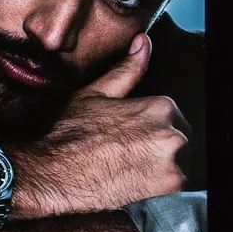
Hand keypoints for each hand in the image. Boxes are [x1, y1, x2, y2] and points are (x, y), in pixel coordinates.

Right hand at [11, 35, 189, 219]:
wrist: (52, 174)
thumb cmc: (69, 135)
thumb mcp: (95, 95)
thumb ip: (127, 70)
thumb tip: (143, 42)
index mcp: (161, 107)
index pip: (173, 120)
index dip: (151, 131)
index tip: (131, 142)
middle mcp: (173, 134)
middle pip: (180, 143)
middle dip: (160, 150)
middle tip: (129, 159)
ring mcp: (173, 163)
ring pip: (180, 165)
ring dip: (162, 170)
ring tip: (131, 173)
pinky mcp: (168, 189)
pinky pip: (177, 188)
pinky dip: (161, 189)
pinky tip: (136, 187)